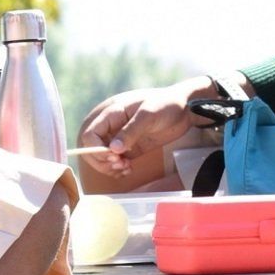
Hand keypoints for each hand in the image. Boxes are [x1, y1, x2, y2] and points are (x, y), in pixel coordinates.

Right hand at [77, 79, 207, 175]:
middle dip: (102, 161)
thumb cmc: (166, 104)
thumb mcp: (149, 114)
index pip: (90, 134)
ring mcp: (120, 137)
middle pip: (91, 148)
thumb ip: (131, 131)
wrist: (185, 109)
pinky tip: (128, 170)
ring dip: (109, 168)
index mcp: (112, 113)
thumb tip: (113, 149)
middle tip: (120, 165)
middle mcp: (112, 126)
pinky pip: (114, 161)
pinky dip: (116, 169)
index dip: (96, 149)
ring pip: (101, 157)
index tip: (114, 157)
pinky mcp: (129, 147)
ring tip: (126, 169)